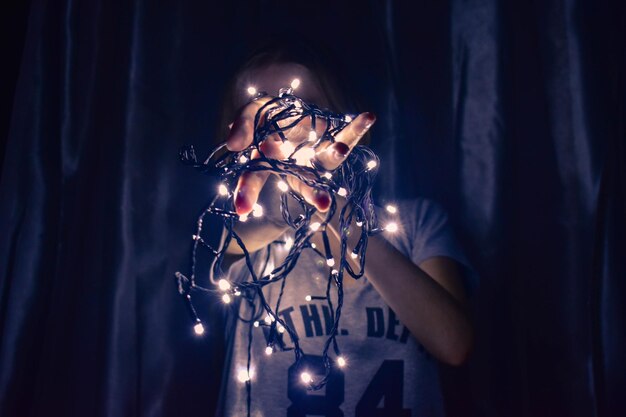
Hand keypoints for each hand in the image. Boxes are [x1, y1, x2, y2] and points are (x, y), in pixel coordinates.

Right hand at [226, 96, 375, 215]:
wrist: (296, 112)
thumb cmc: (271, 118)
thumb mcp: (253, 113)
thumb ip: (243, 125)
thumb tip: (233, 145)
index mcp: (271, 162)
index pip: (256, 179)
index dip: (248, 192)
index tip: (241, 209)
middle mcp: (297, 164)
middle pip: (302, 182)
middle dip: (312, 193)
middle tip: (323, 204)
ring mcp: (318, 155)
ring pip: (327, 162)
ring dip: (335, 155)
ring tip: (340, 148)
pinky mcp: (336, 139)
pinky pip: (348, 134)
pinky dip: (358, 127)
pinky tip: (369, 116)